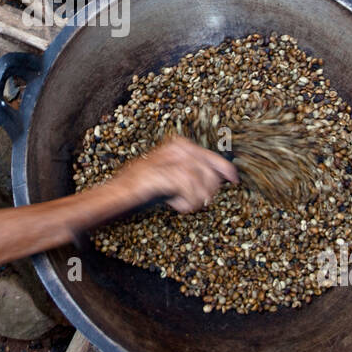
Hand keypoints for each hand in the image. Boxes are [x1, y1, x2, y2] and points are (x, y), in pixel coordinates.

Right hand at [116, 135, 238, 212]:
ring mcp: (166, 160)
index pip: (208, 154)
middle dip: (209, 188)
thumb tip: (217, 178)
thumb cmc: (143, 188)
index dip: (223, 167)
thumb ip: (190, 172)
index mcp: (177, 145)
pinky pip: (186, 187)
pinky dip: (187, 201)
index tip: (234, 179)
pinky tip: (178, 206)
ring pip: (198, 178)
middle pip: (207, 167)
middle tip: (201, 201)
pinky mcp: (161, 174)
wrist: (117, 193)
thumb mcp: (170, 175)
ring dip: (197, 197)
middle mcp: (173, 149)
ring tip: (187, 205)